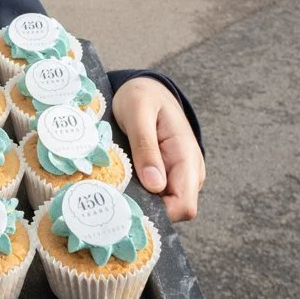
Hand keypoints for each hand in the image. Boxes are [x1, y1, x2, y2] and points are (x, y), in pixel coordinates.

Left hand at [113, 77, 205, 221]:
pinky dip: (137, 191)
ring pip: (162, 203)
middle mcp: (188, 171)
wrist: (146, 87)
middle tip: (112, 197)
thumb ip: (146, 146)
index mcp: (186, 157)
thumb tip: (155, 186)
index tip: (128, 205)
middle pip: (173, 210)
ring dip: (139, 199)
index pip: (184, 205)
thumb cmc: (141, 96)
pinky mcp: (165, 173)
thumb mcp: (138, 112)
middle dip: (145, 208)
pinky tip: (118, 181)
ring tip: (112, 186)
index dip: (160, 213)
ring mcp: (178, 174)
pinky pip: (154, 193)